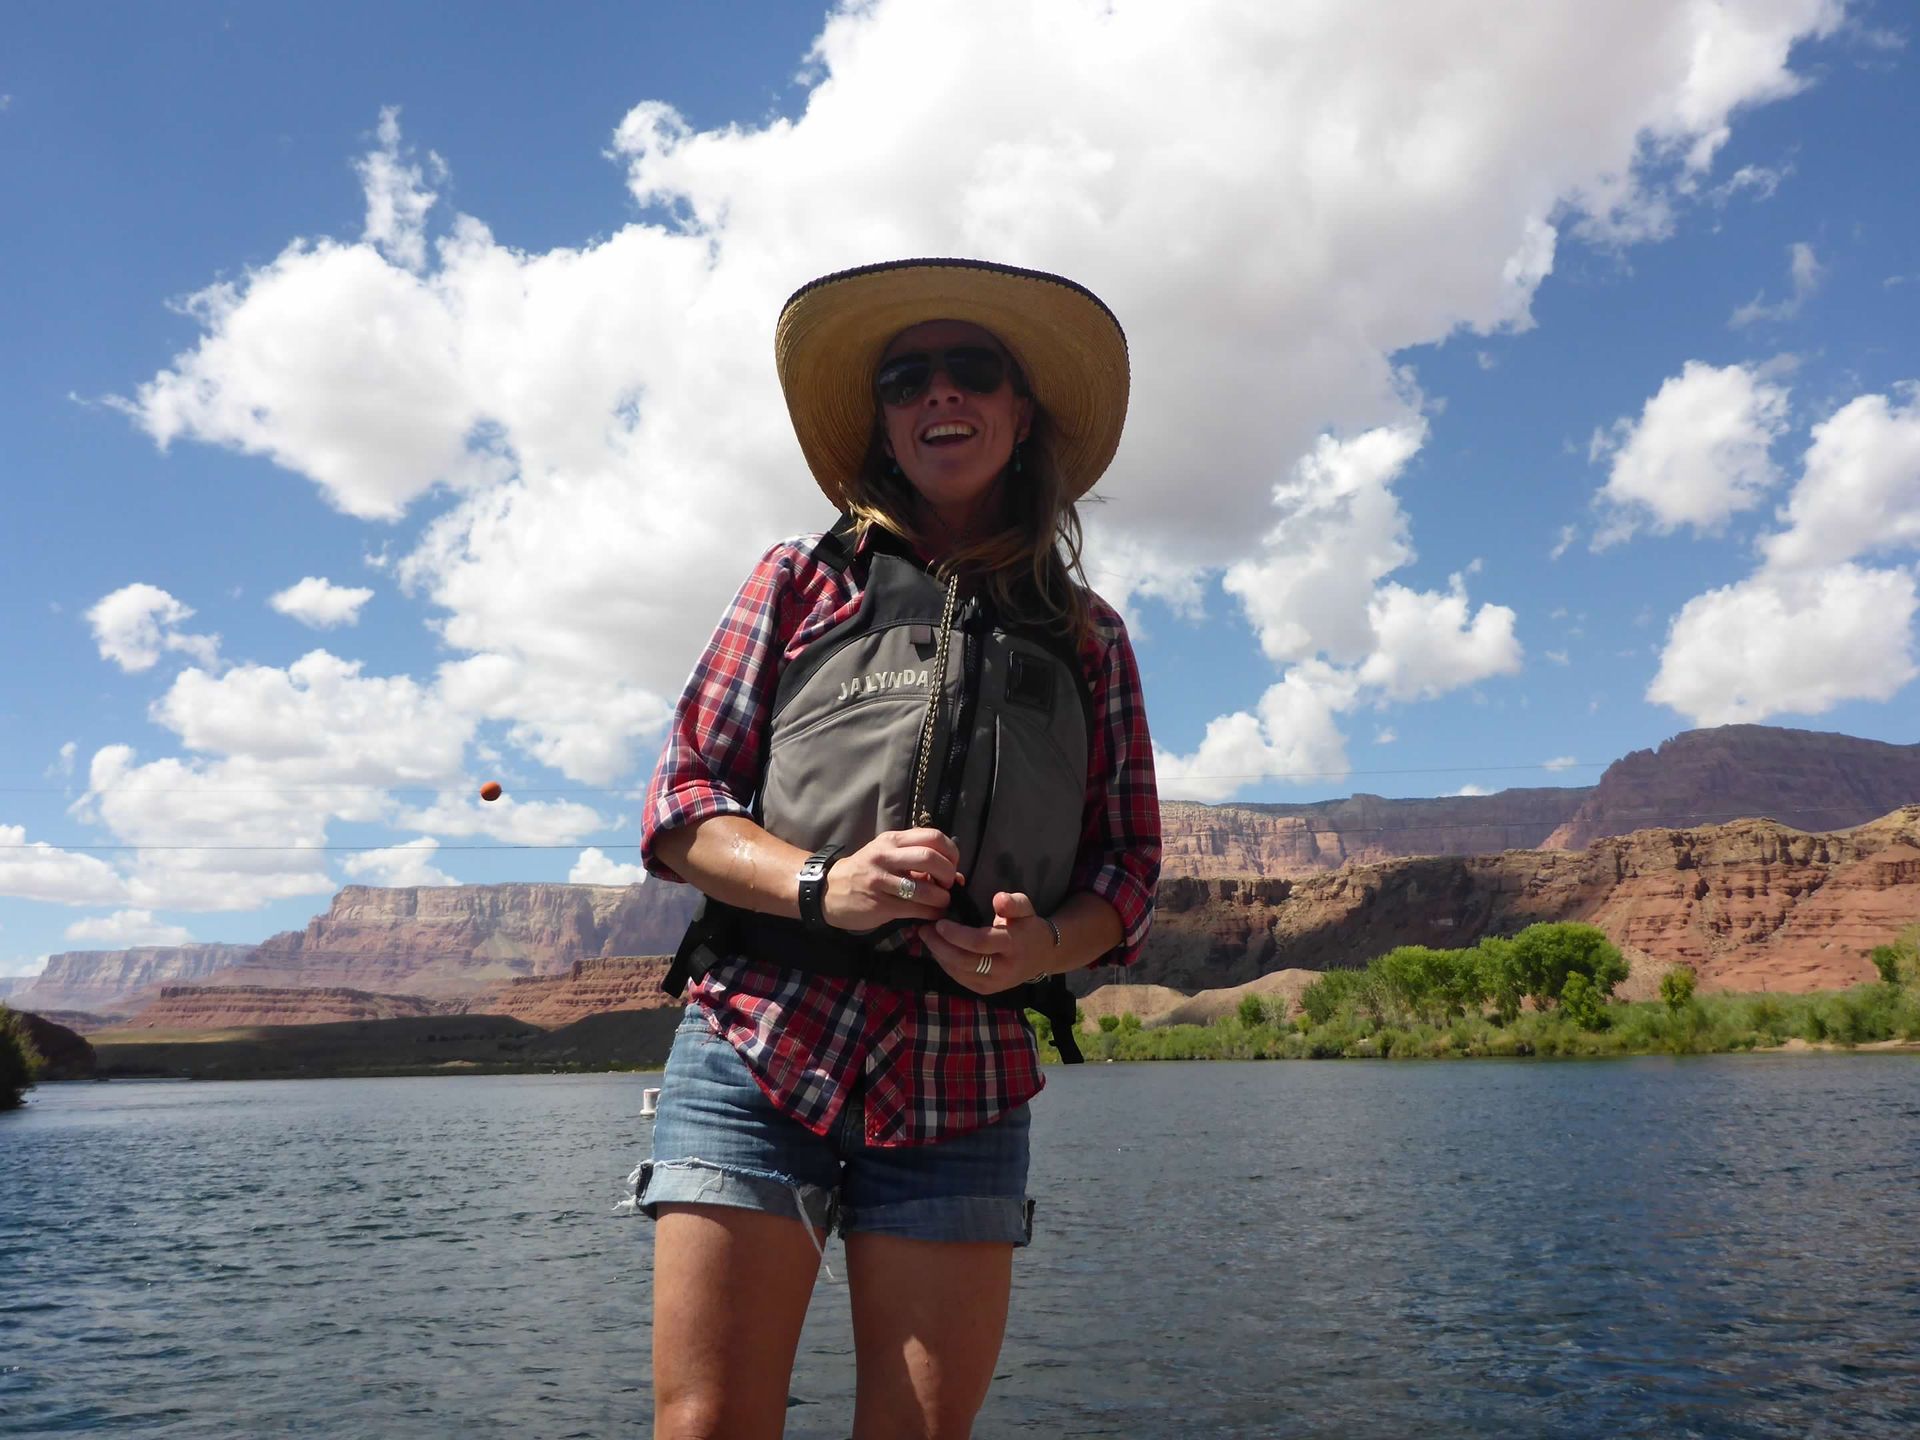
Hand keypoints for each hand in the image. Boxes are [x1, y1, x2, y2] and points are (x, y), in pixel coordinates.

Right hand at [822, 828, 962, 931]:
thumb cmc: (865, 871)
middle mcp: (886, 856)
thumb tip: (958, 876)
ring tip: (941, 903)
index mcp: (892, 840)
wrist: (829, 890)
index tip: (952, 866)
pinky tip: (931, 915)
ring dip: (942, 899)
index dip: (951, 852)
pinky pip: (915, 909)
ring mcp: (881, 880)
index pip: (933, 836)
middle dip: (948, 874)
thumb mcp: (888, 857)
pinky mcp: (880, 903)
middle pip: (931, 858)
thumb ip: (919, 861)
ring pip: (925, 889)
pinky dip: (931, 914)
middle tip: (948, 886)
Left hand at [921, 890, 1049, 995]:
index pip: (980, 942)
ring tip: (926, 937)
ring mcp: (994, 983)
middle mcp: (1003, 969)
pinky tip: (937, 950)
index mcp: (1013, 945)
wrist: (1042, 955)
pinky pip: (960, 978)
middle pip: (965, 961)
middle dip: (940, 946)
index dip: (956, 934)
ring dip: (939, 955)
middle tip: (924, 930)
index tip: (939, 923)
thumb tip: (999, 900)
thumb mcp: (1025, 908)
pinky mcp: (986, 990)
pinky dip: (945, 964)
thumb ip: (1013, 903)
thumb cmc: (1028, 927)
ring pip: (959, 972)